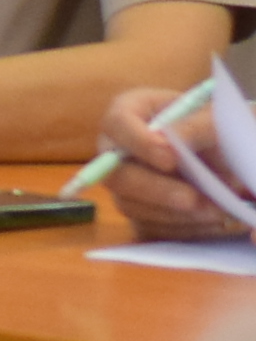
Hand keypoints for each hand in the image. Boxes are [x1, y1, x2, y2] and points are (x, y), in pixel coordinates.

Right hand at [93, 85, 246, 240]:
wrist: (225, 156)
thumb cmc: (215, 128)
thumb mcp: (212, 118)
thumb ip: (195, 126)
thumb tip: (170, 140)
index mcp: (130, 112)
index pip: (117, 124)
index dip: (138, 143)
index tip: (170, 158)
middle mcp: (117, 149)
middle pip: (115, 174)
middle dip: (155, 190)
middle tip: (191, 198)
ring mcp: (125, 183)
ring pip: (130, 205)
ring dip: (173, 214)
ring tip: (214, 210)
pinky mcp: (140, 211)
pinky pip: (148, 228)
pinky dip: (180, 228)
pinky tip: (209, 220)